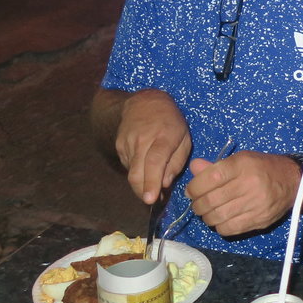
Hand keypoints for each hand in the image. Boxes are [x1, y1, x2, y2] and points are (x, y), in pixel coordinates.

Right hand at [114, 89, 192, 203]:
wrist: (144, 102)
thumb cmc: (170, 121)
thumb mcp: (184, 138)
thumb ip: (177, 162)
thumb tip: (165, 183)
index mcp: (163, 137)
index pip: (154, 162)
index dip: (152, 182)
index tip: (150, 199)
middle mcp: (142, 140)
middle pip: (138, 172)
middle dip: (142, 191)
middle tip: (152, 201)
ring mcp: (127, 143)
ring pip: (132, 172)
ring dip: (141, 183)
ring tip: (152, 182)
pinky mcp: (119, 146)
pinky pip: (128, 166)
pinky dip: (136, 172)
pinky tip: (144, 166)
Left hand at [185, 150, 298, 236]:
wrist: (294, 181)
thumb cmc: (263, 167)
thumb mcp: (241, 160)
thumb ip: (216, 166)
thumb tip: (194, 168)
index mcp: (242, 165)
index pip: (210, 178)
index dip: (194, 188)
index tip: (192, 191)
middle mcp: (249, 184)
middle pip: (210, 200)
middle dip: (197, 205)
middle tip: (197, 204)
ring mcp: (255, 204)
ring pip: (217, 217)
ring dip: (206, 217)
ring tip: (208, 212)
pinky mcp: (259, 220)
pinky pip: (229, 229)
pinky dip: (219, 226)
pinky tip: (221, 219)